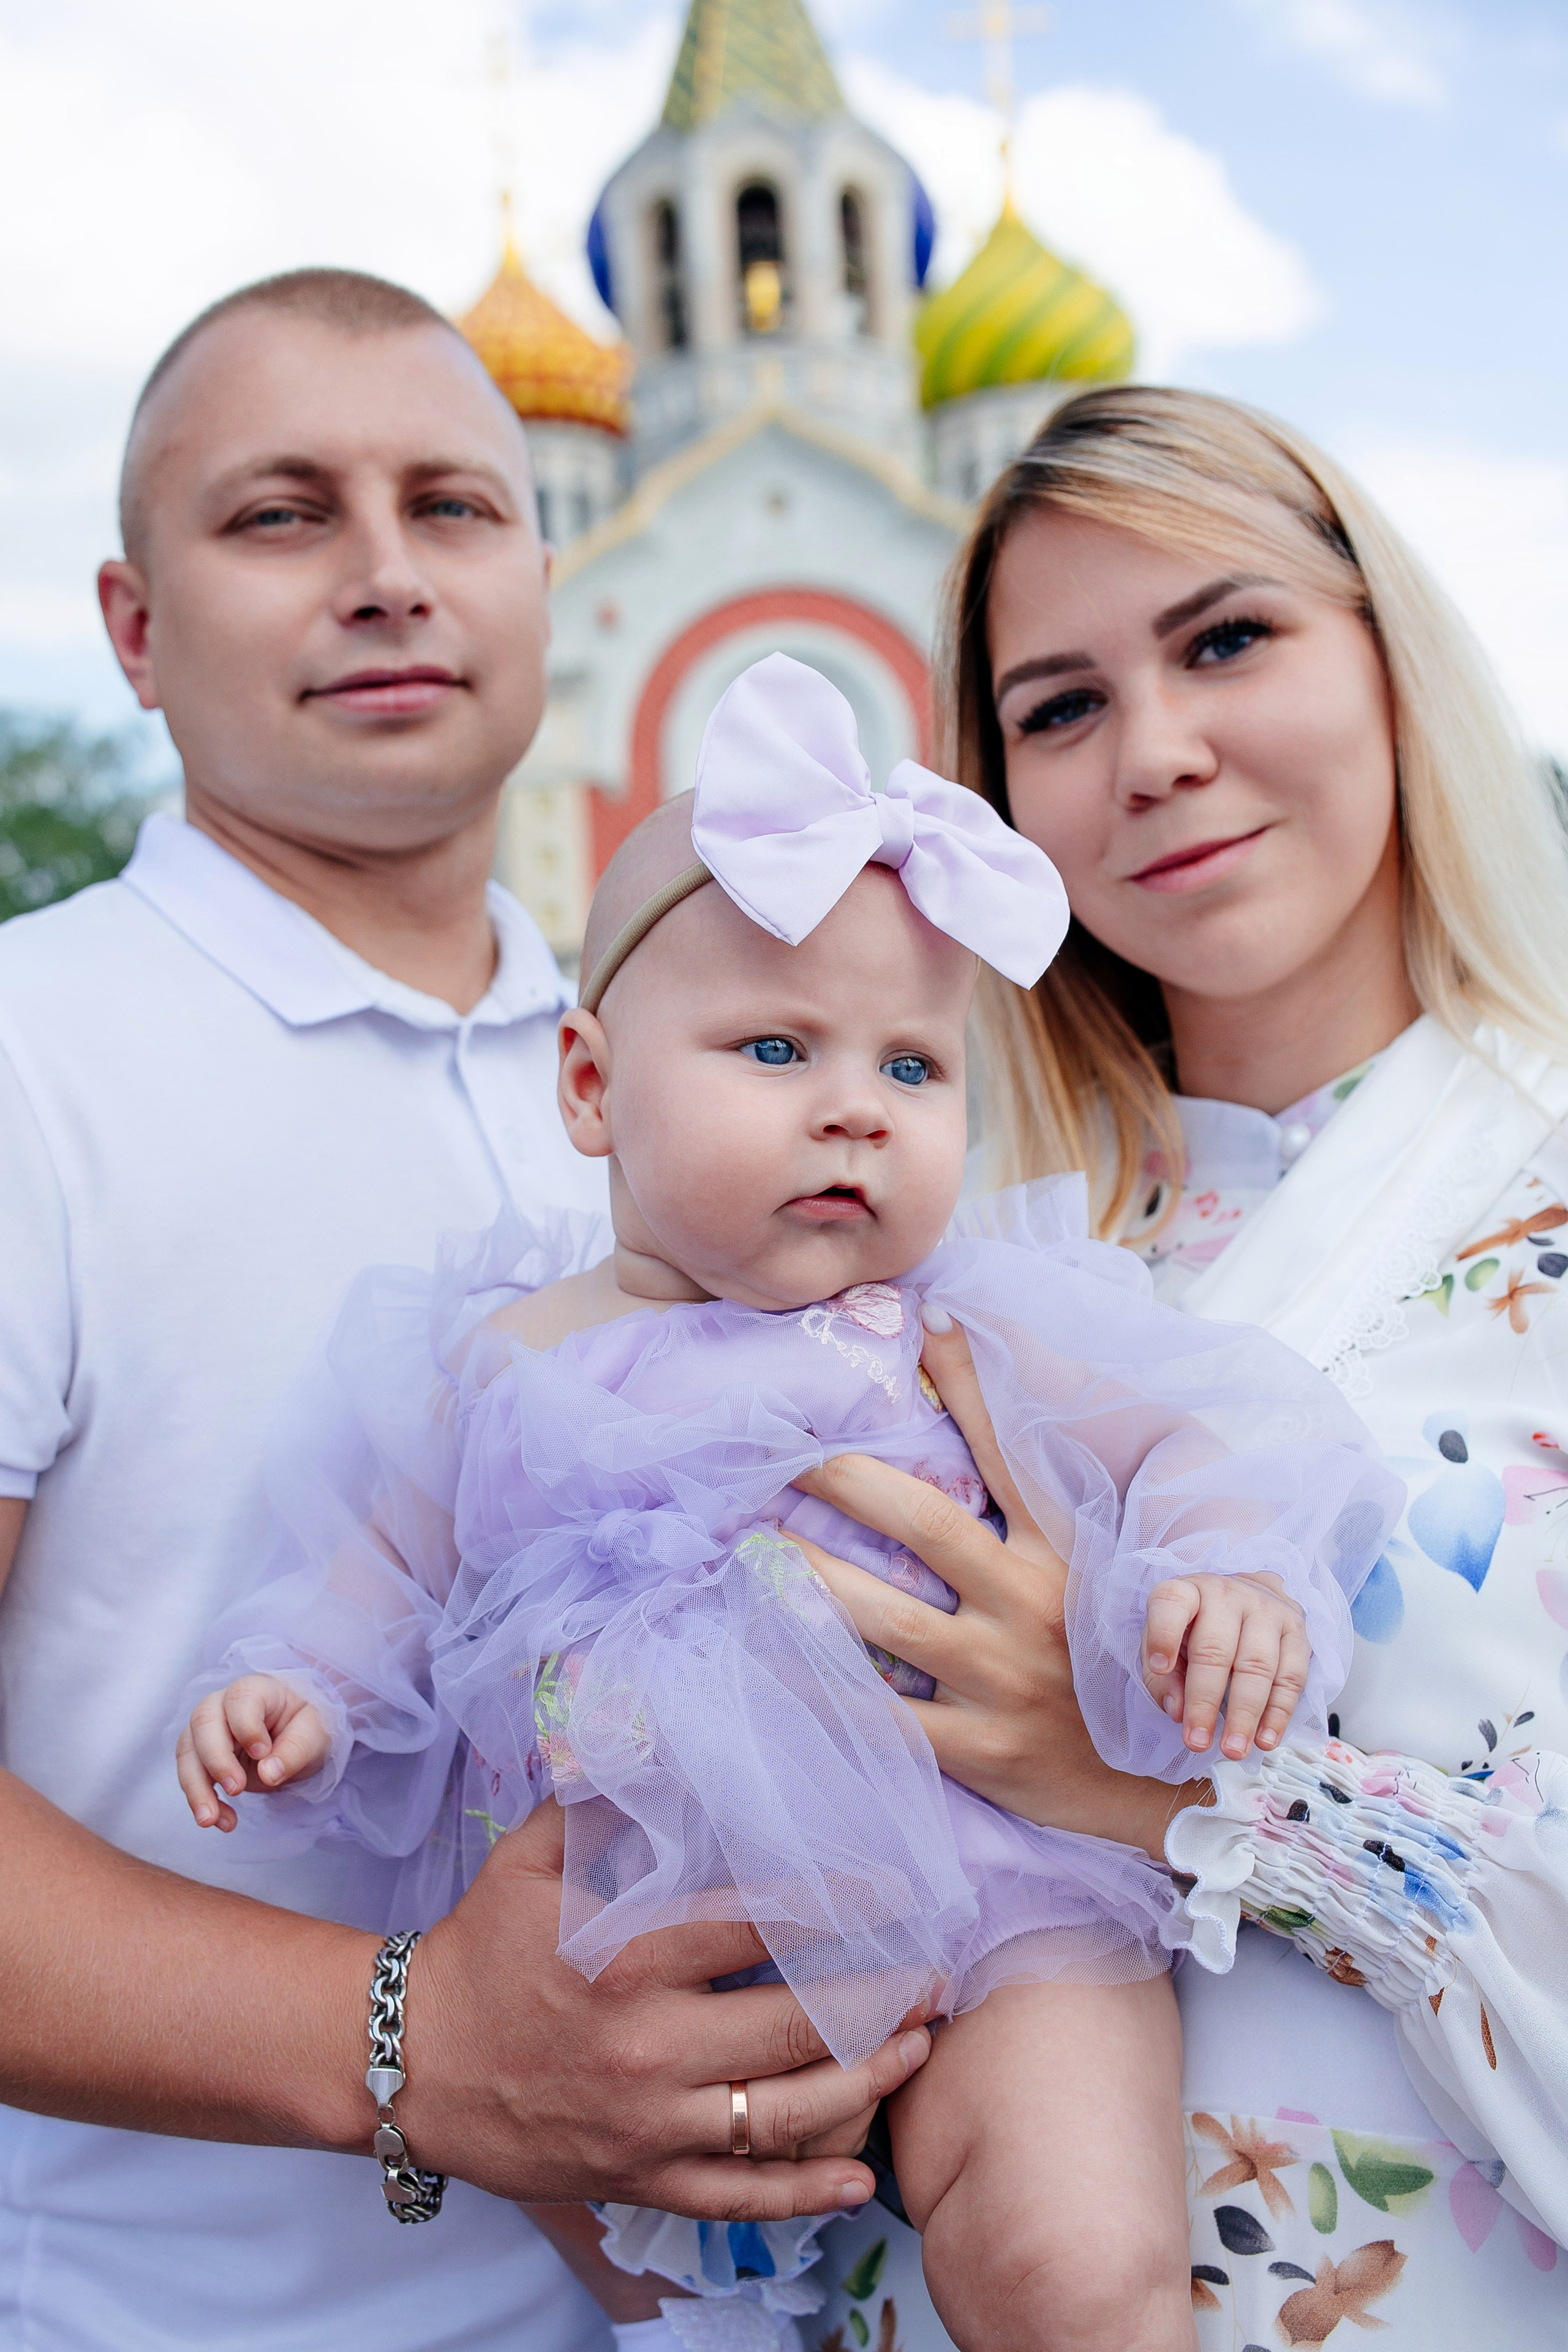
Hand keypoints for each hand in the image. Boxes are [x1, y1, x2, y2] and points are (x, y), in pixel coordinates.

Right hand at [177, 1674, 331, 1829]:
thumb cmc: (306, 1728)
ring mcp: (207, 1729)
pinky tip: (219, 1820)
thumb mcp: (315, 1736)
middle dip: (215, 1759)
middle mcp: (224, 1704)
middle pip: (203, 1721)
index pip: (240, 1698)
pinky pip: (189, 1775)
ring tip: (211, 1820)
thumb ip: (295, 1751)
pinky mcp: (200, 1754)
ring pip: (187, 1751)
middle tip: (237, 1789)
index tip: (262, 1753)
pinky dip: (201, 1800)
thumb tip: (268, 1773)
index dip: (246, 1726)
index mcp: (258, 1689)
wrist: (296, 1741)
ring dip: (197, 1788)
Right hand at [399, 1800, 929, 2214]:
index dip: (840, 1904)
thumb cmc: (482, 1948)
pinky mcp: (639, 2179)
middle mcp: (647, 2047)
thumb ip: (601, 1798)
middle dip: (879, 2000)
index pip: (762, 1925)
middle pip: (795, 2026)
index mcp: (626, 1958)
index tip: (896, 1888)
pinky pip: (739, 2197)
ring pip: (785, 2116)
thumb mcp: (529, 1858)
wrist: (410, 2064)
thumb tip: (656, 1730)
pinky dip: (806, 2192)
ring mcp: (648, 2123)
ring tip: (917, 2048)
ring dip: (867, 2085)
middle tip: (934, 1974)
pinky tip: (863, 2177)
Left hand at [789, 1322, 1209, 1863]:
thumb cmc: (1102, 1664)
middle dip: (845, 1479)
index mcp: (1064, 1556)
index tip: (925, 1324)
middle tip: (779, 1450)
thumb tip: (984, 1424)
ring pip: (885, 1617)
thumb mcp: (1088, 1576)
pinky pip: (880, 1717)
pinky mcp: (979, 1749)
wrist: (1160, 1787)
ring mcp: (1002, 1680)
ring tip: (753, 1549)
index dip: (972, 1387)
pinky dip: (820, 1687)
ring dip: (810, 1578)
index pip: (1012, 1454)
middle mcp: (1031, 1607)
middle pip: (924, 1524)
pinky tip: (767, 1659)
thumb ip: (1038, 1507)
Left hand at [1143, 1571, 1309, 1759]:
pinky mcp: (1297, 1632)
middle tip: (1197, 1742)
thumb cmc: (1197, 1628)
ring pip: (1258, 1666)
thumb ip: (1161, 1678)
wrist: (1247, 1597)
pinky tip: (1264, 1740)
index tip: (1159, 1667)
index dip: (1163, 1634)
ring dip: (1245, 1714)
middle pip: (1216, 1649)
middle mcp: (1228, 1595)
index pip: (1172, 1602)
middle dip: (1205, 1700)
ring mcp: (1267, 1611)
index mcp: (1189, 1591)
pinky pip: (1292, 1677)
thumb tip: (1178, 1712)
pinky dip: (1278, 1714)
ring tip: (1232, 1750)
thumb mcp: (1165, 1643)